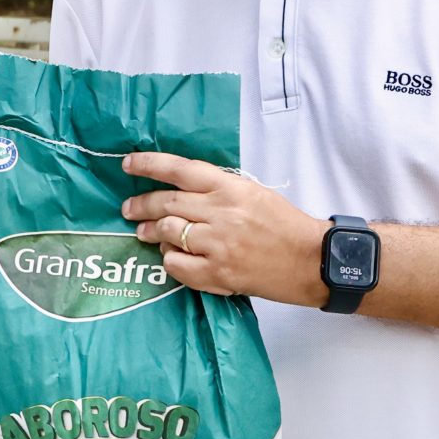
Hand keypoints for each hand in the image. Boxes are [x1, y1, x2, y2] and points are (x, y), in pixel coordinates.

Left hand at [120, 152, 327, 306]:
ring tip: (143, 232)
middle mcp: (221, 213)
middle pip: (166, 203)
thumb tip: (179, 191)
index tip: (128, 164)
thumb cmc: (283, 225)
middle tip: (128, 208)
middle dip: (140, 204)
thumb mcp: (253, 193)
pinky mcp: (218, 274)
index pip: (180, 169)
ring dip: (149, 232)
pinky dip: (168, 259)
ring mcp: (218, 245)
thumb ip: (217, 189)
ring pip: (167, 233)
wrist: (310, 261)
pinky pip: (176, 264)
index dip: (149, 165)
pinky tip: (171, 256)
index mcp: (231, 188)